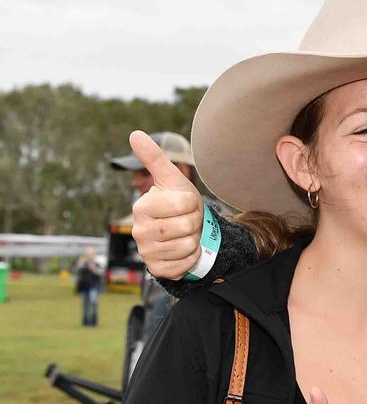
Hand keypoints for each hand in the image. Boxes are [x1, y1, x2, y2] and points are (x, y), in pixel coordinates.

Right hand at [127, 130, 204, 278]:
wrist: (184, 233)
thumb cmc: (178, 203)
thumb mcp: (172, 180)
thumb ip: (155, 158)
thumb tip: (135, 134)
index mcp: (141, 207)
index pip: (184, 204)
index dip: (192, 204)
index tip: (185, 204)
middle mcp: (138, 230)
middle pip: (187, 225)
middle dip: (194, 222)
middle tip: (186, 220)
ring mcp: (146, 252)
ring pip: (187, 246)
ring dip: (193, 240)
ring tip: (184, 234)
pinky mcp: (157, 269)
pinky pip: (185, 264)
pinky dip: (191, 257)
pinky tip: (182, 250)